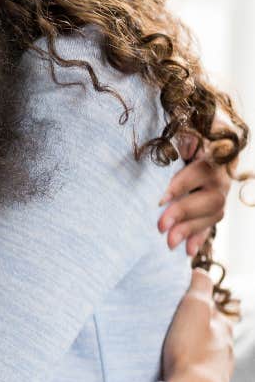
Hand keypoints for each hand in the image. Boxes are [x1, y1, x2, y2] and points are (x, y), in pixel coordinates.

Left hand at [158, 109, 236, 256]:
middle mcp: (222, 174)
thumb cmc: (183, 133)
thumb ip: (184, 137)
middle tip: (159, 226)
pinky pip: (211, 224)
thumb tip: (184, 145)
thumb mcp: (182, 129)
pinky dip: (199, 238)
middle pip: (210, 197)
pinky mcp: (214, 206)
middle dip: (184, 213)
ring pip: (213, 214)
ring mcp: (221, 192)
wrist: (200, 139)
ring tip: (168, 243)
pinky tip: (187, 252)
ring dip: (190, 230)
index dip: (182, 185)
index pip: (201, 171)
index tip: (160, 199)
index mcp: (214, 153)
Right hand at [163, 270, 234, 381]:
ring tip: (168, 352)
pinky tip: (173, 372)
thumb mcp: (195, 309)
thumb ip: (199, 287)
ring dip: (188, 352)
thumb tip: (200, 271)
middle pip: (207, 335)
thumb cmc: (192, 350)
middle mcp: (226, 351)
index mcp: (224, 330)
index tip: (176, 307)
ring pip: (202, 356)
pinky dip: (185, 370)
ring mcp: (217, 373)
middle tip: (169, 330)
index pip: (210, 311)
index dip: (193, 306)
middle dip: (191, 331)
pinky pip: (194, 376)